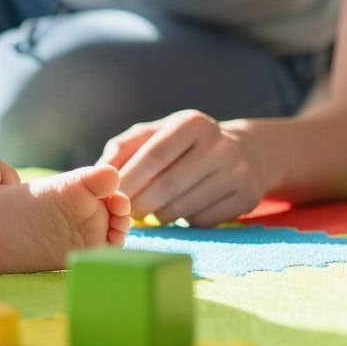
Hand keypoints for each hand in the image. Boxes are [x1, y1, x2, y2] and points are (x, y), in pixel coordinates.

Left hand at [97, 110, 268, 226]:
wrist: (246, 151)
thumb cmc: (184, 144)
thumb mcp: (157, 133)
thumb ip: (124, 147)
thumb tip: (98, 171)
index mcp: (193, 123)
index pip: (154, 155)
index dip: (129, 179)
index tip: (112, 194)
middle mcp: (220, 145)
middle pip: (167, 186)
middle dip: (139, 203)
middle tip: (124, 212)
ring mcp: (238, 173)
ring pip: (183, 208)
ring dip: (157, 215)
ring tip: (149, 211)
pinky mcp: (248, 198)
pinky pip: (202, 221)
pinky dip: (183, 222)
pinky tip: (178, 212)